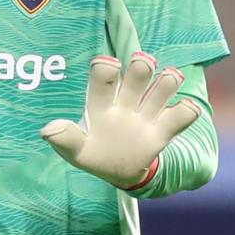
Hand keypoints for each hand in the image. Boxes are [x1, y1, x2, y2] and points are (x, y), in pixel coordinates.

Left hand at [40, 52, 200, 189]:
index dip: (106, 68)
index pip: (103, 78)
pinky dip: (186, 111)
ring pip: (161, 90)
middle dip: (141, 67)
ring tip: (170, 77)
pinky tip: (186, 109)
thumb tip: (48, 130)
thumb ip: (65, 139)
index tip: (110, 65)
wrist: (118, 171)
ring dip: (167, 81)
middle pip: (136, 77)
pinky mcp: (162, 131)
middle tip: (143, 63)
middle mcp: (125, 102)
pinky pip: (179, 117)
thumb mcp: (75, 150)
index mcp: (100, 103)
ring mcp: (145, 115)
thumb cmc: (92, 153)